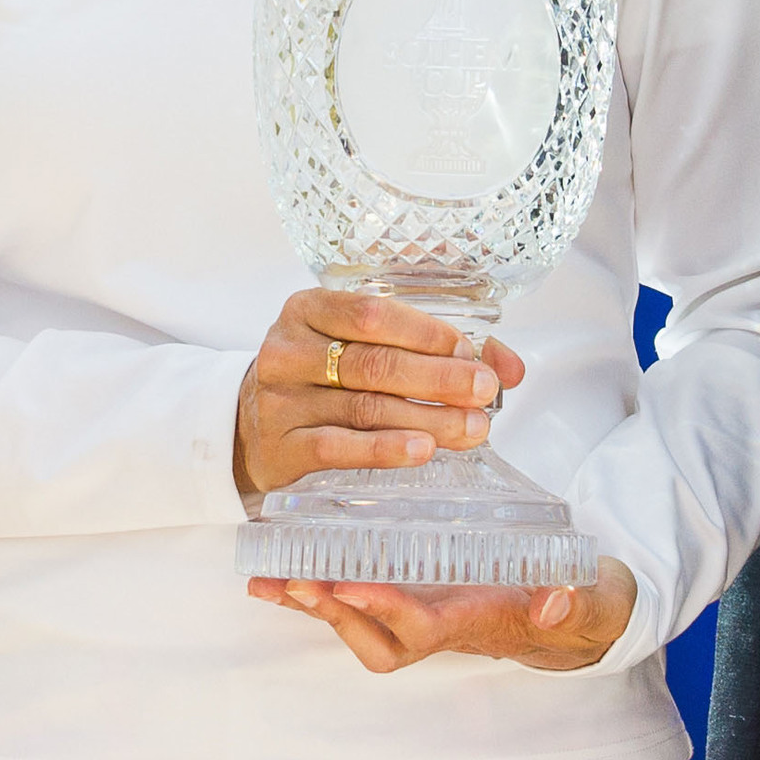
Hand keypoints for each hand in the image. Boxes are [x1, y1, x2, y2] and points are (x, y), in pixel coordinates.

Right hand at [234, 288, 523, 497]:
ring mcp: (281, 399)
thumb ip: (436, 349)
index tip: (470, 351)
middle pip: (373, 362)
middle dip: (437, 377)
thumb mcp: (362, 347)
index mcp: (309, 309)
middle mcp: (289, 349)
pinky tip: (421, 450)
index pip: (371, 313)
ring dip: (425, 418)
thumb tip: (510, 365)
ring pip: (363, 407)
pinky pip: (337, 447)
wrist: (249, 426)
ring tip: (471, 428)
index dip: (425, 332)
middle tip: (483, 391)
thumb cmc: (322, 379)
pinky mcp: (281, 447)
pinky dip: (384, 449)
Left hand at [248, 558, 638, 672]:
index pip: (422, 624)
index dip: (384, 607)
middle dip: (332, 612)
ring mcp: (425, 616)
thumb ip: (579, 600)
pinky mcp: (415, 598)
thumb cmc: (583, 603)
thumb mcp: (593, 598)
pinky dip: (317, 588)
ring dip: (312, 605)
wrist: (580, 618)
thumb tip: (556, 601)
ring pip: (358, 622)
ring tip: (266, 580)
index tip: (348, 583)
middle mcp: (442, 626)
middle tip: (292, 579)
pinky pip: (358, 600)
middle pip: (374, 635)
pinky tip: (281, 571)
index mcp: (478, 621)